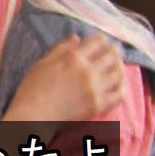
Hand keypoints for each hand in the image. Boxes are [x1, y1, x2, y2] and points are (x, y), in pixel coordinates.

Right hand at [5, 34, 125, 122]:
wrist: (34, 116)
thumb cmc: (33, 88)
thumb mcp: (44, 63)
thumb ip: (62, 49)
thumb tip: (77, 38)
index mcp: (73, 58)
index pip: (97, 42)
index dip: (102, 40)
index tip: (103, 41)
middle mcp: (88, 72)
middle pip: (112, 56)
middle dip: (114, 51)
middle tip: (114, 51)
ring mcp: (95, 90)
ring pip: (119, 74)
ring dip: (119, 67)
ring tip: (118, 66)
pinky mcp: (99, 106)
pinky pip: (119, 94)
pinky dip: (121, 87)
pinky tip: (118, 85)